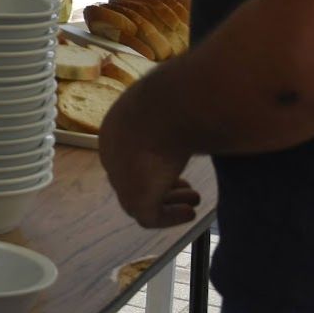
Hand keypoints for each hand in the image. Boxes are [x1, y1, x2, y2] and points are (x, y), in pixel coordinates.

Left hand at [98, 84, 201, 227]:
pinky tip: (190, 213)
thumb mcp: (171, 100)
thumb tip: (200, 110)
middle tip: (187, 188)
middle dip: (160, 184)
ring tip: (193, 201)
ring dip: (167, 202)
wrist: (170, 105)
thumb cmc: (178, 94)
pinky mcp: (135, 198)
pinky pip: (149, 217)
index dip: (153, 162)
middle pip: (133, 177)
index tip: (176, 166)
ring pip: (139, 199)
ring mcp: (120, 178)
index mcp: (116, 127)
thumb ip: (176, 112)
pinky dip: (169, 218)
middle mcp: (112, 153)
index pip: (129, 152)